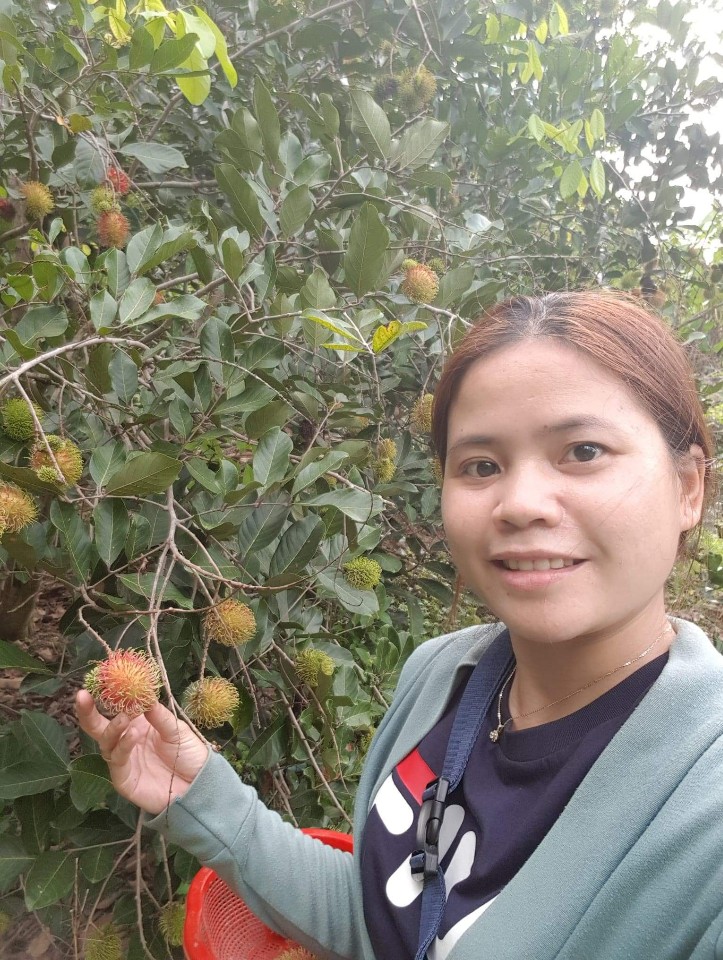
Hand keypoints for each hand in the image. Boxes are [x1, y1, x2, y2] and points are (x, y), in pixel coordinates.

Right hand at [75, 690, 209, 814]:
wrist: (198, 785)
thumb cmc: (188, 754)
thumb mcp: (177, 729)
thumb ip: (159, 715)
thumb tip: (143, 695)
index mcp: (138, 724)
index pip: (117, 709)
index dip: (108, 696)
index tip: (102, 679)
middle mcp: (126, 740)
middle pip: (99, 726)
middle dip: (88, 711)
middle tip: (82, 695)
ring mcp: (123, 760)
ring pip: (106, 742)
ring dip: (113, 727)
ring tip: (125, 717)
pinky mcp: (123, 779)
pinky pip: (117, 760)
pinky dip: (123, 745)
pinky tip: (133, 734)